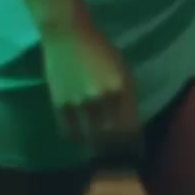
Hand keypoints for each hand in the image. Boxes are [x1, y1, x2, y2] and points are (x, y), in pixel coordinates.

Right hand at [44, 19, 140, 149]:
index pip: (130, 128)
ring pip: (90, 138)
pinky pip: (69, 132)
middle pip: (111, 138)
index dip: (134, 145)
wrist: (68, 36)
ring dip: (96, 149)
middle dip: (116, 151)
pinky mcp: (59, 104)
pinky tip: (82, 140)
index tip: (136, 153)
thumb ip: (127, 97)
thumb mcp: (124, 72)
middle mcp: (102, 99)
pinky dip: (77, 139)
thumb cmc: (102, 50)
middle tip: (118, 158)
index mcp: (122, 90)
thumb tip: (129, 123)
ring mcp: (79, 103)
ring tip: (101, 153)